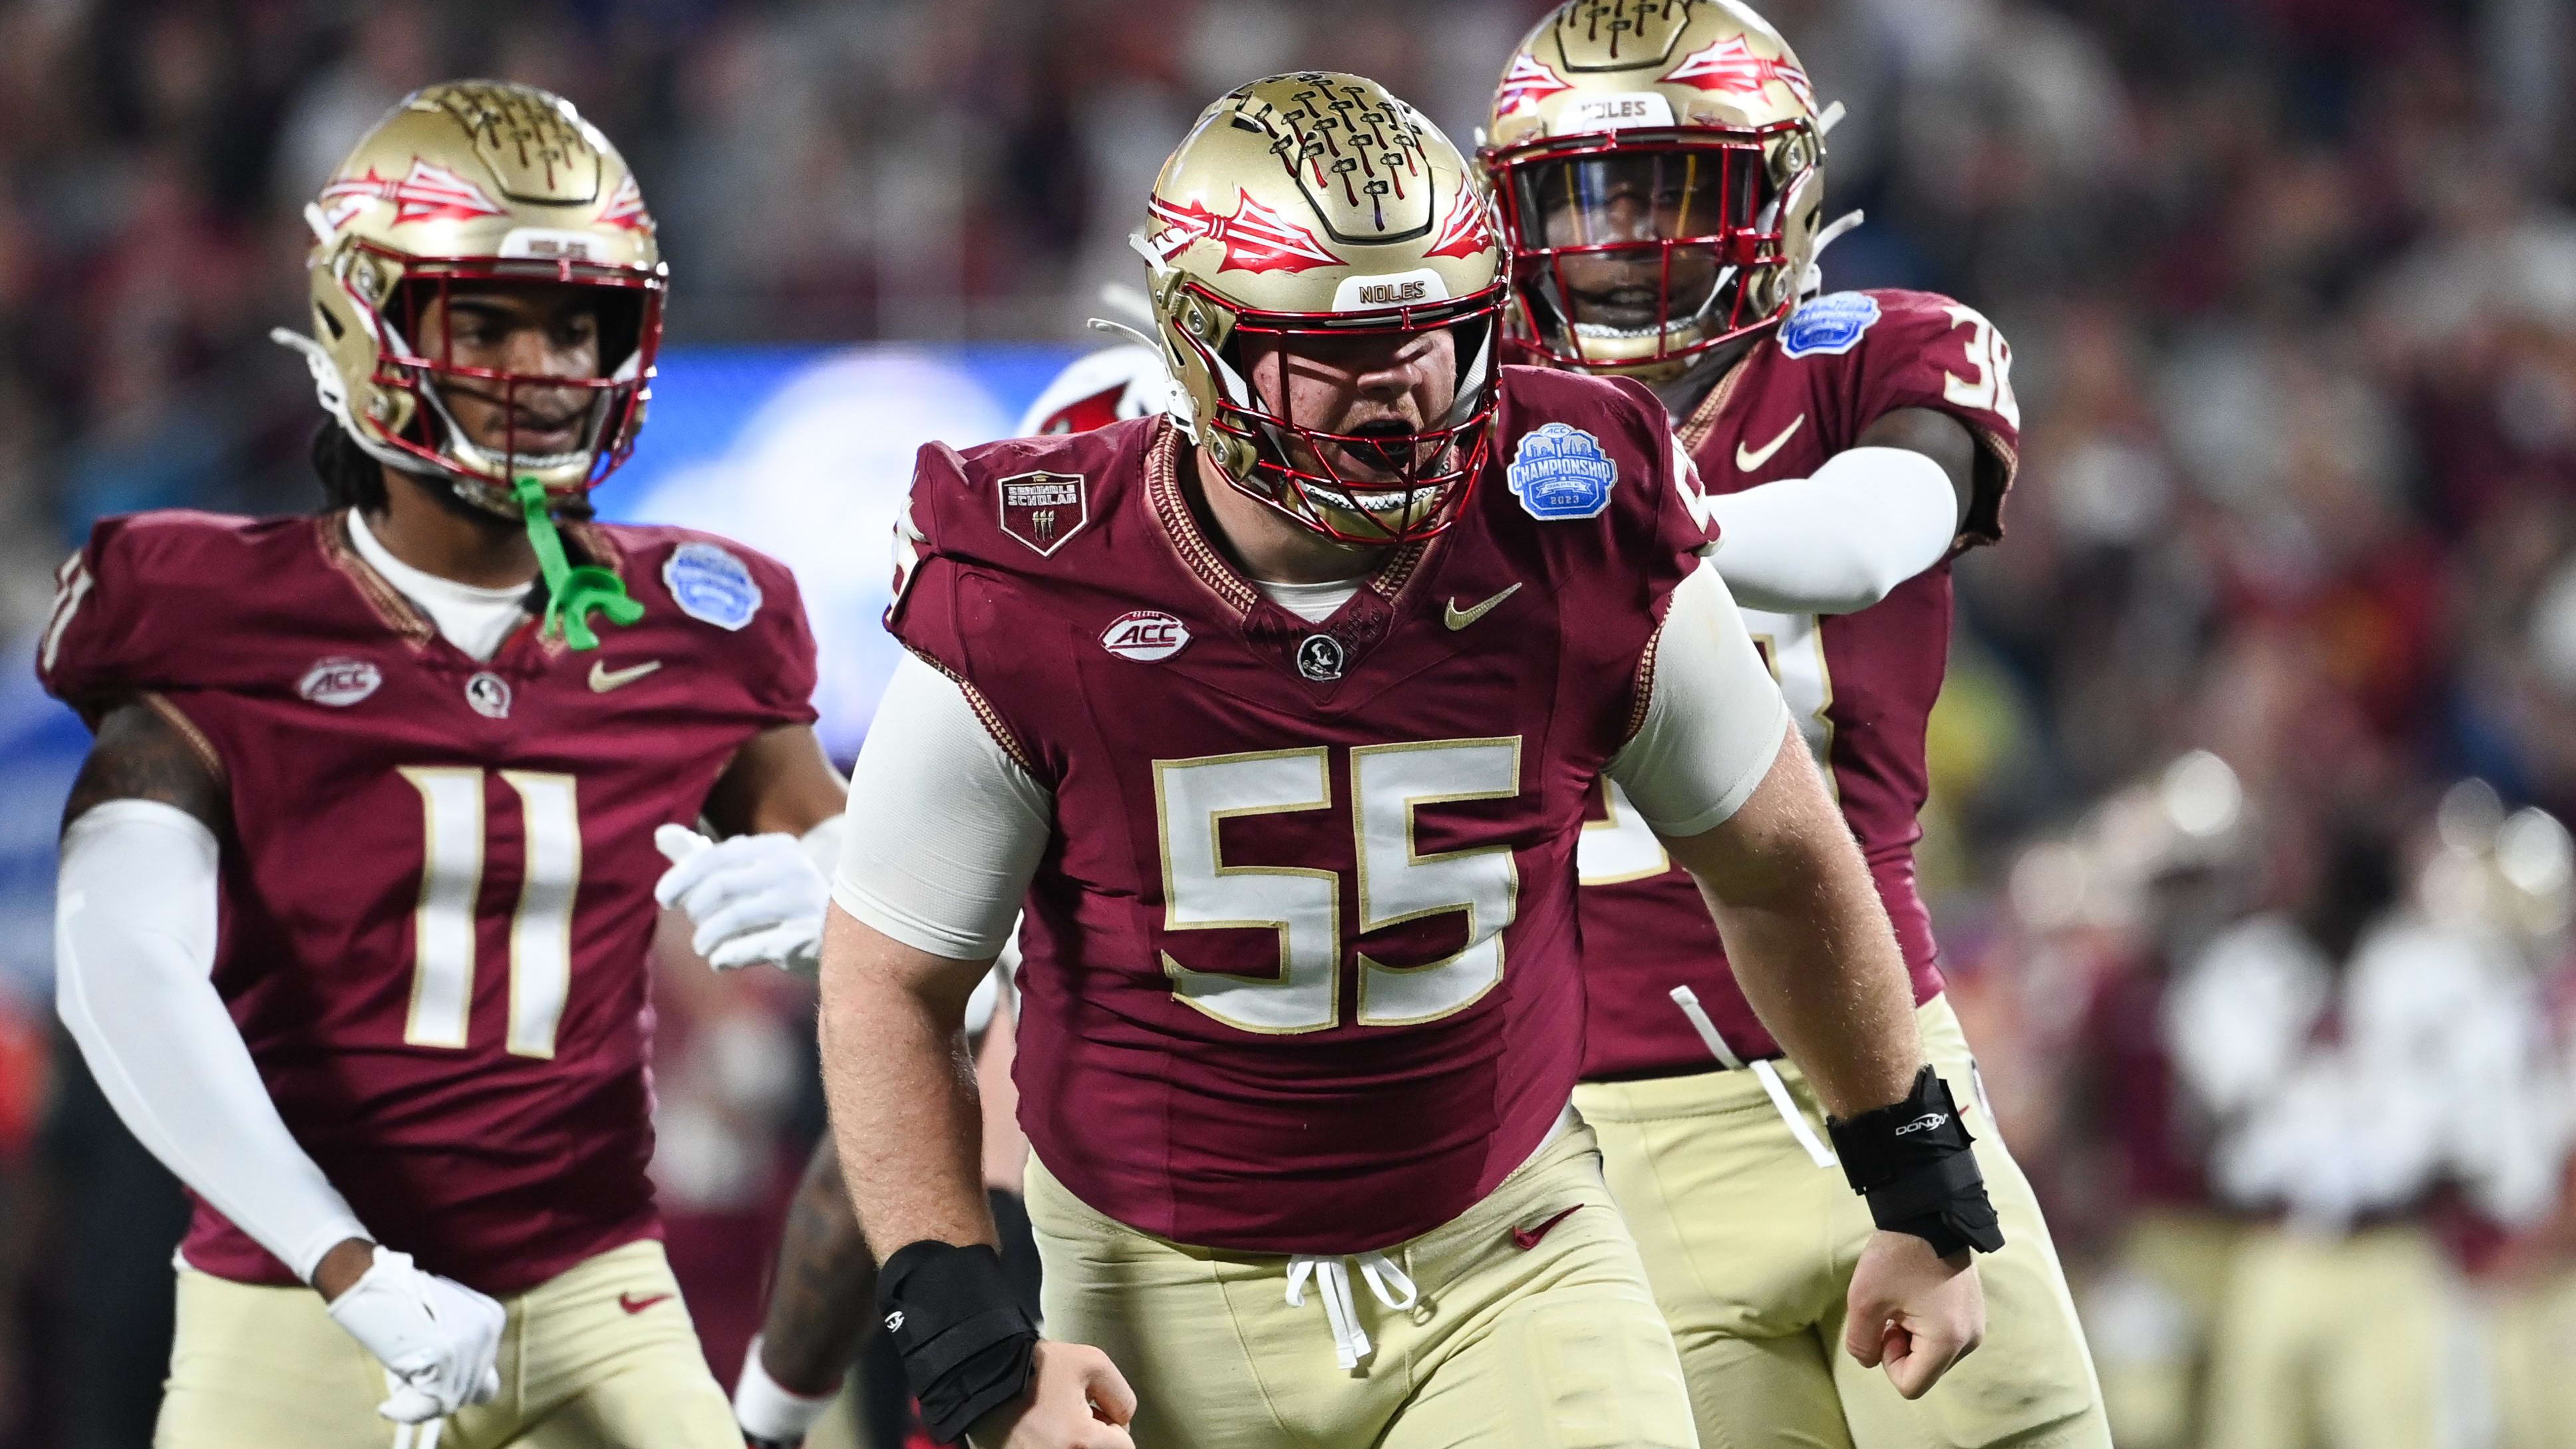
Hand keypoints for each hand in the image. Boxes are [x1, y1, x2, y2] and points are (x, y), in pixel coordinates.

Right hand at [323, 1245, 505, 1421]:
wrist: (371, 1280)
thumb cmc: (397, 1305)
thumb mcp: (438, 1326)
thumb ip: (456, 1354)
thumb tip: (452, 1394)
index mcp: (491, 1319)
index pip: (484, 1378)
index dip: (456, 1387)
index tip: (428, 1384)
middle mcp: (488, 1329)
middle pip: (471, 1390)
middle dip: (438, 1393)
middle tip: (406, 1384)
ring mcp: (470, 1342)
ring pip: (450, 1398)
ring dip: (418, 1399)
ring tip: (396, 1380)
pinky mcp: (447, 1354)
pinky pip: (431, 1402)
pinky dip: (406, 1409)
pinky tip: (389, 1405)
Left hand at [655, 825, 829, 974]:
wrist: (844, 937)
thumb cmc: (782, 902)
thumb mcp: (747, 875)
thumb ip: (704, 857)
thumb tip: (660, 834)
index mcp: (777, 848)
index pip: (717, 856)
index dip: (683, 877)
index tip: (663, 898)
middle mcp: (793, 870)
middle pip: (721, 886)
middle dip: (696, 909)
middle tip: (695, 925)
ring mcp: (802, 904)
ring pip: (733, 918)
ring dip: (706, 937)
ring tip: (702, 947)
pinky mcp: (805, 939)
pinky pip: (751, 947)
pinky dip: (725, 956)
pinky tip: (719, 962)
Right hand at [967, 1341, 1135, 1448]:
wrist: (979, 1374)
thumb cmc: (1035, 1367)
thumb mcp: (1091, 1362)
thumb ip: (1121, 1393)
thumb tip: (1122, 1421)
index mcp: (1081, 1443)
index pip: (1124, 1447)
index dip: (1114, 1426)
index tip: (1094, 1410)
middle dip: (1096, 1439)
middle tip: (1077, 1417)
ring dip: (1075, 1443)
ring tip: (1056, 1424)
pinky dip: (1053, 1444)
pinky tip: (1041, 1433)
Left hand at [1843, 1230, 1983, 1398]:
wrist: (1928, 1213)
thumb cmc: (1896, 1256)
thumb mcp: (1863, 1302)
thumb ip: (1861, 1343)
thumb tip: (1871, 1361)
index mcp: (1948, 1341)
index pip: (1911, 1386)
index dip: (1888, 1361)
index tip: (1886, 1326)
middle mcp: (1970, 1339)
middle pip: (1925, 1371)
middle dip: (1901, 1348)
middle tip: (1894, 1310)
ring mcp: (1976, 1325)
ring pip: (1934, 1355)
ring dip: (1913, 1336)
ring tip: (1906, 1299)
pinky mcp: (1974, 1312)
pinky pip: (1945, 1337)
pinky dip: (1926, 1325)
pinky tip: (1918, 1295)